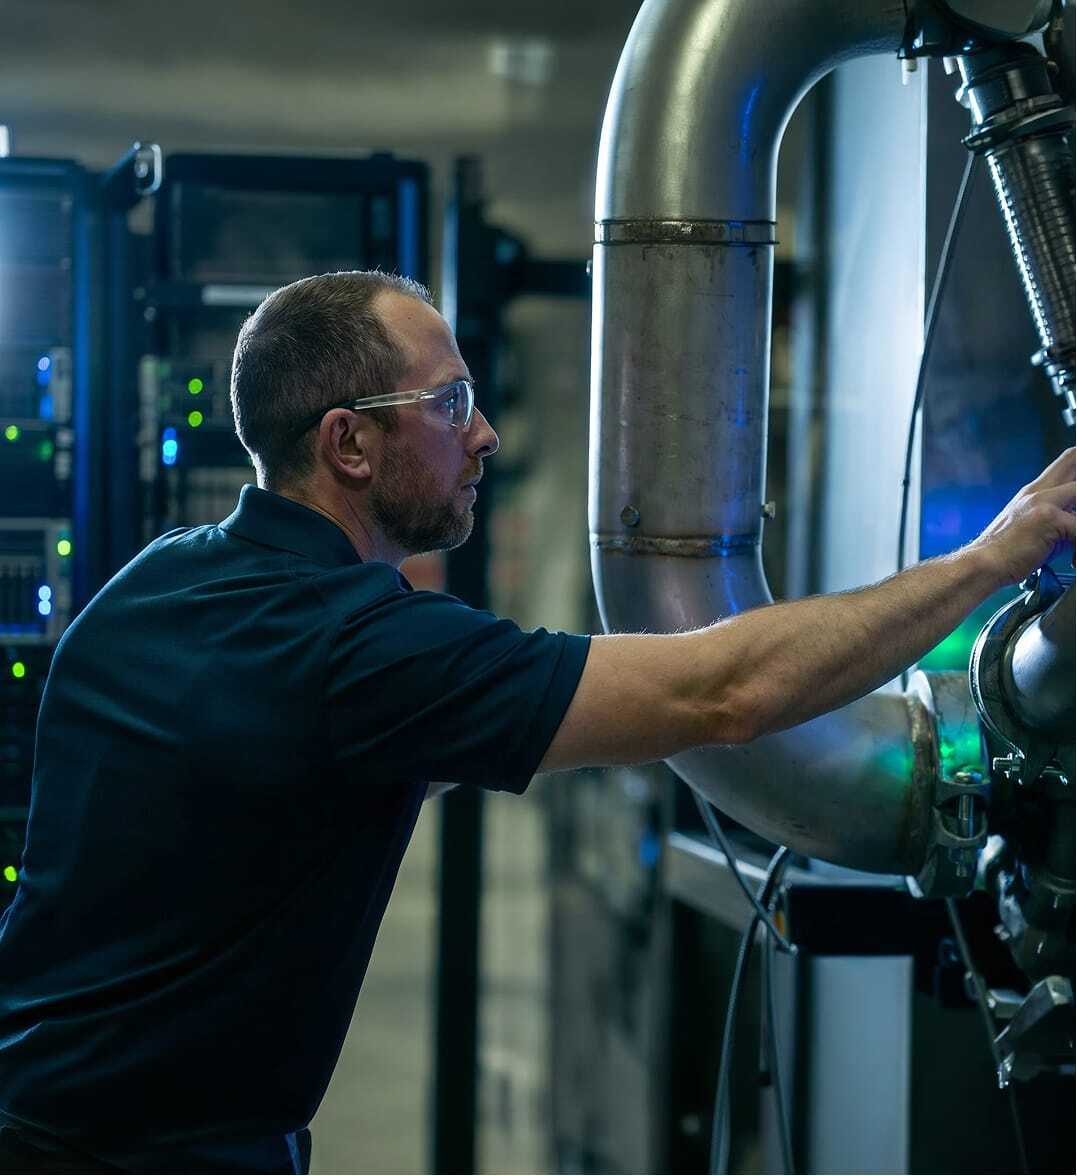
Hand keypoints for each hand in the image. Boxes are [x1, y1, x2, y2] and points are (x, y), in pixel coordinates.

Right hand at [967, 447, 1074, 588]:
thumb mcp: (1032, 526)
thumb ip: (1060, 516)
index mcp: (1035, 490)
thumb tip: (1076, 519)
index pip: (1070, 459)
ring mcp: (1043, 500)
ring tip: (1073, 539)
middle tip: (1074, 510)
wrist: (983, 565)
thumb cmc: (1005, 552)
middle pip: (1074, 458)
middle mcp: (1039, 489)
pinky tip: (1072, 561)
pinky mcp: (1048, 517)